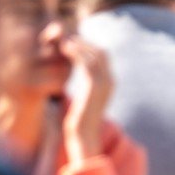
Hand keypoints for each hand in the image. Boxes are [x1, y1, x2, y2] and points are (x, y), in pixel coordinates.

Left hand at [62, 36, 112, 163]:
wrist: (83, 137)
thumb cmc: (80, 122)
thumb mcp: (84, 101)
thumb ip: (86, 90)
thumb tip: (80, 86)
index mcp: (110, 83)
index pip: (103, 57)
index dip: (89, 47)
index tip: (72, 42)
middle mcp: (110, 80)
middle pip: (101, 52)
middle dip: (85, 42)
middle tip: (67, 38)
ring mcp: (105, 83)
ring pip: (94, 54)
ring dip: (79, 45)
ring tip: (64, 41)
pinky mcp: (94, 86)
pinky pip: (86, 62)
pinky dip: (76, 52)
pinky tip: (64, 49)